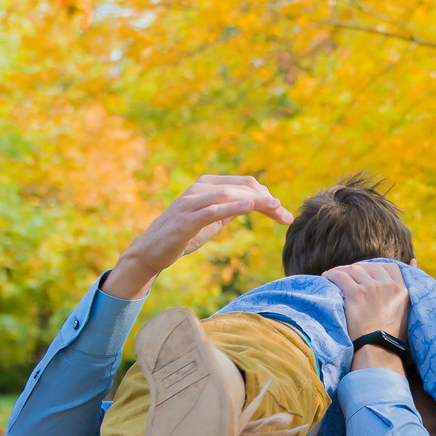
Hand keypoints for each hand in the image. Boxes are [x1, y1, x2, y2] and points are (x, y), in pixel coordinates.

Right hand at [101, 175, 291, 300]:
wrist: (150, 251)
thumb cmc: (181, 235)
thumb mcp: (210, 219)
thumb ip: (229, 208)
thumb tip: (255, 203)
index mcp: (207, 184)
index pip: (245, 183)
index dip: (267, 195)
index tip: (282, 212)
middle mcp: (199, 188)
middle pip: (242, 188)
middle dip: (267, 200)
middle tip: (286, 216)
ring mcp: (191, 203)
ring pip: (229, 194)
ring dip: (256, 201)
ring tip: (276, 209)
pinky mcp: (185, 220)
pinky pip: (212, 210)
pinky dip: (233, 206)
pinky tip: (250, 208)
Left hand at [327, 260, 410, 363]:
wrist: (378, 352)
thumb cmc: (392, 336)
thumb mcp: (408, 308)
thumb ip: (411, 284)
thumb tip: (413, 260)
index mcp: (403, 289)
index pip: (389, 266)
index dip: (375, 268)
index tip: (365, 275)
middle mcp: (388, 285)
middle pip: (370, 267)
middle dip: (358, 269)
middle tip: (347, 276)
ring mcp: (372, 288)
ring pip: (353, 269)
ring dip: (342, 271)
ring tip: (334, 277)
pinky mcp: (356, 293)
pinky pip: (339, 276)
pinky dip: (331, 275)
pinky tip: (327, 278)